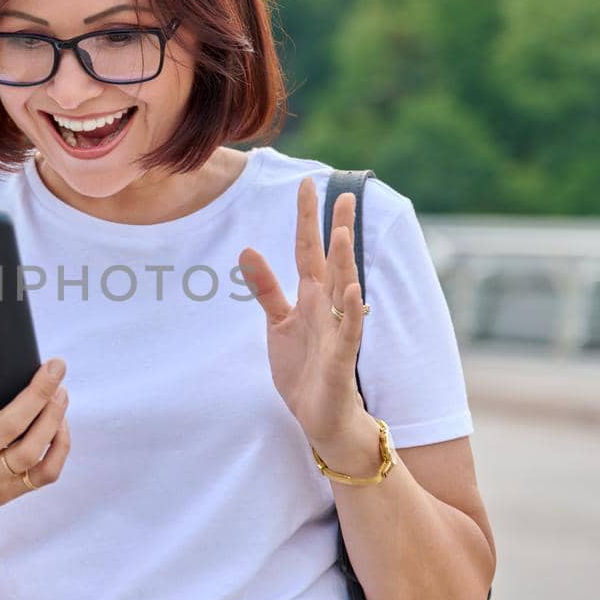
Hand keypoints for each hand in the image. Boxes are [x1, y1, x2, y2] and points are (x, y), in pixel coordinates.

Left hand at [238, 176, 369, 453]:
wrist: (321, 415)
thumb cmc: (304, 368)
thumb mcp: (278, 323)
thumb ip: (266, 288)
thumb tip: (246, 249)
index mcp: (310, 296)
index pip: (307, 249)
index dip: (306, 218)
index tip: (307, 183)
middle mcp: (327, 307)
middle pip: (333, 261)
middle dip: (338, 228)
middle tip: (347, 193)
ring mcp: (337, 330)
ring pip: (343, 290)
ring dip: (344, 263)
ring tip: (343, 233)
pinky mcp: (341, 359)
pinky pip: (349, 332)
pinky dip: (351, 312)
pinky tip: (352, 291)